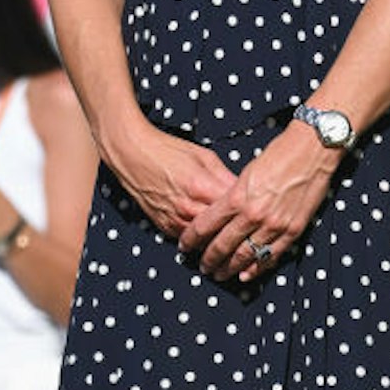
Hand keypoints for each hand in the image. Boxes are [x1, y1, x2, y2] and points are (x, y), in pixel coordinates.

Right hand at [116, 122, 237, 241]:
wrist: (133, 155)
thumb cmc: (167, 151)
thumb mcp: (205, 157)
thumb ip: (225, 176)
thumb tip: (244, 190)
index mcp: (201, 187)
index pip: (235, 207)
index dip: (248, 209)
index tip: (256, 209)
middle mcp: (188, 208)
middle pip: (222, 228)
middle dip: (236, 227)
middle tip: (249, 227)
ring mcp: (176, 220)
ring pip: (207, 239)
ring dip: (220, 238)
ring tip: (233, 235)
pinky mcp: (166, 227)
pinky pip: (190, 239)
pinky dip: (202, 238)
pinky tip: (211, 234)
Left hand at [175, 121, 339, 281]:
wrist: (313, 149)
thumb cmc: (280, 154)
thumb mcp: (247, 172)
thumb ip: (233, 194)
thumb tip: (223, 212)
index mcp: (237, 197)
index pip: (205, 226)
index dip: (191, 240)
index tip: (184, 246)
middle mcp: (253, 215)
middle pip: (222, 246)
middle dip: (208, 260)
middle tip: (202, 267)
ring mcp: (274, 225)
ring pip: (245, 256)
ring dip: (229, 268)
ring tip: (219, 274)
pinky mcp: (292, 230)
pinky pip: (271, 256)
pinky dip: (257, 268)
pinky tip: (246, 274)